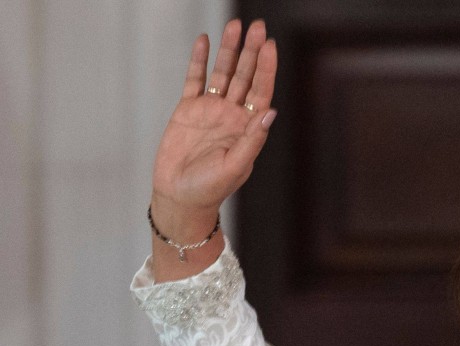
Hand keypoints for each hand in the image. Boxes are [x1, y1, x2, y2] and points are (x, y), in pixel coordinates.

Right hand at [151, 19, 276, 239]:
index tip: (269, 46)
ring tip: (235, 25)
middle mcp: (232, 115)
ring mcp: (210, 109)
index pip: (260, 91)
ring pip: (222, 73)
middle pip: (244, 76)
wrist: (179, 196)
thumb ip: (252, 139)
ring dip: (229, 50)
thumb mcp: (235, 166)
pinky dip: (199, 60)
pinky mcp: (188, 109)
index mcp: (247, 127)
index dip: (265, 68)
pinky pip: (194, 79)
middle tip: (257, 25)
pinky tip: (205, 41)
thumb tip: (270, 113)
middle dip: (251, 51)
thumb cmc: (210, 188)